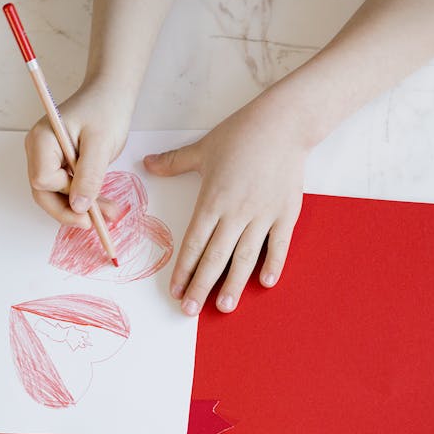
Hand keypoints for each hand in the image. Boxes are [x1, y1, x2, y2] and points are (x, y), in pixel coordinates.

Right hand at [24, 81, 132, 228]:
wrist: (111, 93)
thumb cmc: (105, 109)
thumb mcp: (101, 144)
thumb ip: (89, 176)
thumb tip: (78, 207)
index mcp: (42, 140)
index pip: (44, 180)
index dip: (66, 193)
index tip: (91, 198)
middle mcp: (37, 150)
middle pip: (44, 193)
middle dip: (70, 210)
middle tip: (96, 223)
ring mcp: (46, 157)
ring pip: (55, 195)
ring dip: (79, 208)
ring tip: (108, 213)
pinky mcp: (58, 163)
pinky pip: (65, 188)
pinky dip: (83, 198)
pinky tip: (102, 204)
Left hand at [144, 93, 307, 314]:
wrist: (285, 122)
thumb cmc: (242, 134)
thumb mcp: (203, 148)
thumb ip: (173, 162)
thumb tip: (146, 163)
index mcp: (212, 201)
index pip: (193, 244)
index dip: (183, 271)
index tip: (176, 291)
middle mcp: (235, 213)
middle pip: (214, 258)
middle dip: (200, 287)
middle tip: (190, 311)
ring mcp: (262, 215)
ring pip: (245, 257)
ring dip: (233, 284)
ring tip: (224, 307)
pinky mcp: (286, 213)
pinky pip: (279, 245)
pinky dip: (273, 264)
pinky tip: (265, 283)